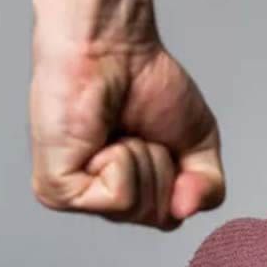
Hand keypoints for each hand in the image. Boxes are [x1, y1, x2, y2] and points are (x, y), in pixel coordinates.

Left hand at [29, 38, 223, 228]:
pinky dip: (122, 160)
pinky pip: (118, 197)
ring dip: (143, 158)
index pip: (171, 217)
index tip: (161, 137)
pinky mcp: (57, 189)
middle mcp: (99, 197)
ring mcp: (76, 196)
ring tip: (118, 130)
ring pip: (138, 209)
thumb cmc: (147, 84)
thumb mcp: (200, 145)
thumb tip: (186, 209)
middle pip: (159, 217)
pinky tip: (100, 136)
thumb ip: (208, 189)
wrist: (113, 49)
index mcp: (128, 191)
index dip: (183, 178)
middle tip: (138, 130)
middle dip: (163, 167)